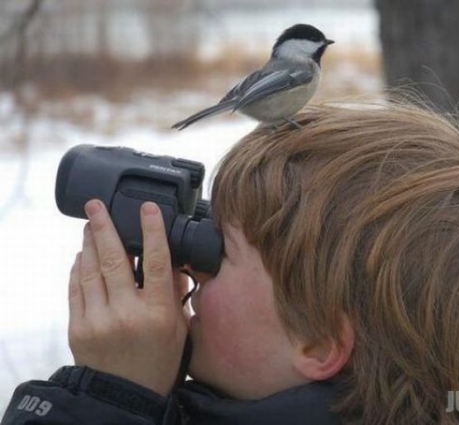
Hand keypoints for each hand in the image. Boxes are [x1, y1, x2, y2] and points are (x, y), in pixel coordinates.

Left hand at [68, 200, 188, 396]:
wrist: (125, 397)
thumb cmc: (157, 362)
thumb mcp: (178, 329)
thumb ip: (173, 294)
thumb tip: (171, 262)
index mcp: (157, 313)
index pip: (155, 262)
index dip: (152, 231)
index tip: (148, 208)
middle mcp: (126, 313)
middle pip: (114, 259)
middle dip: (104, 226)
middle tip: (96, 205)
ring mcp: (98, 320)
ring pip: (90, 270)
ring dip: (89, 243)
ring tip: (89, 225)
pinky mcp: (77, 328)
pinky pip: (75, 289)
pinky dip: (77, 268)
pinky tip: (82, 255)